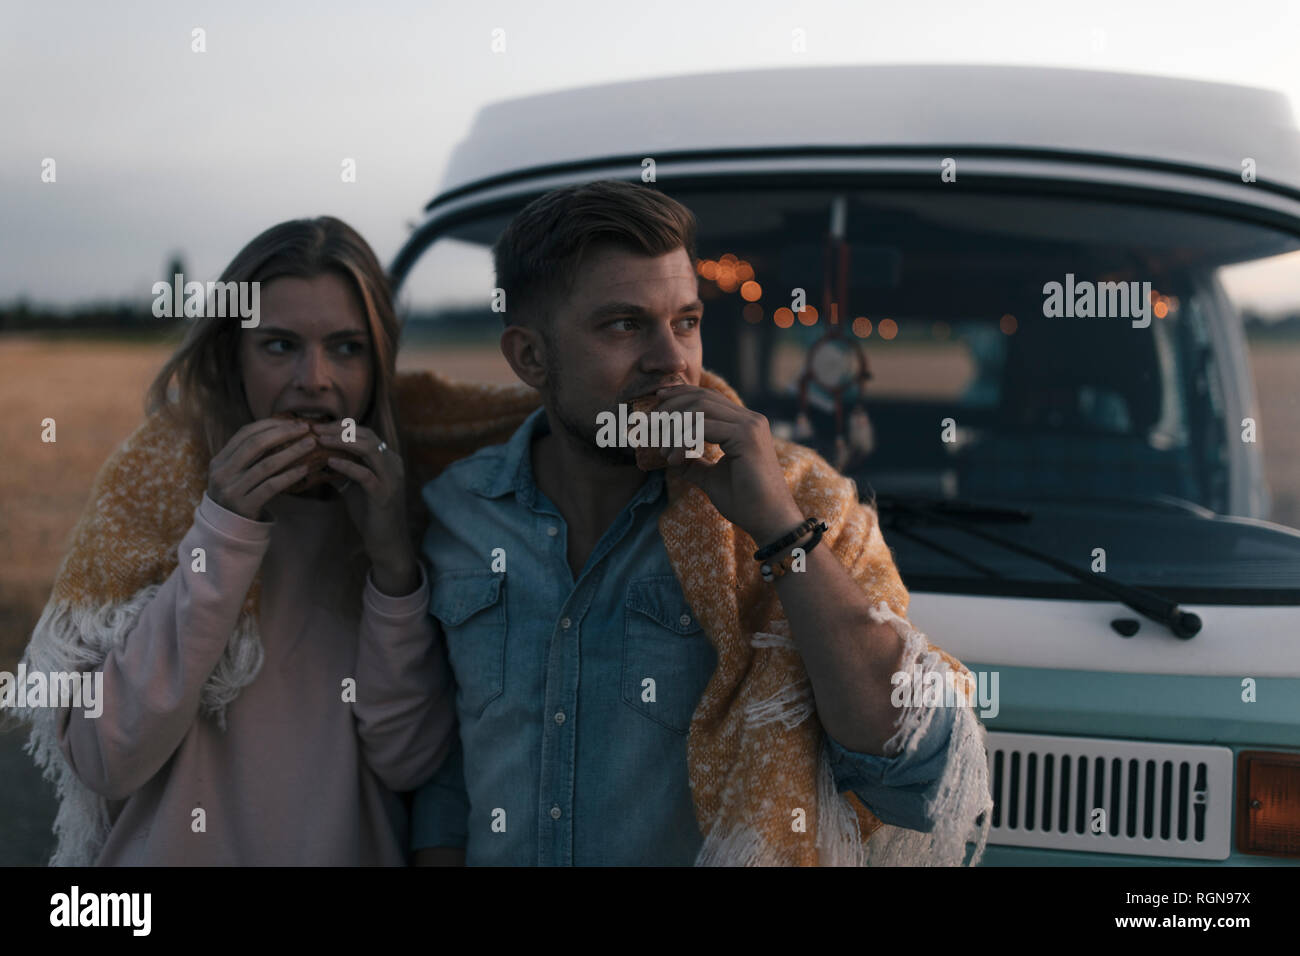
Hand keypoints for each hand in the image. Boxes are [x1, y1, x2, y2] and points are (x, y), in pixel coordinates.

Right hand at [207, 417, 317, 520]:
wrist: (227, 528)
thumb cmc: (239, 494)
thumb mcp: (235, 472)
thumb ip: (249, 454)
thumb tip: (282, 428)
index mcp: (219, 460)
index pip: (245, 433)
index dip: (270, 424)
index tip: (293, 421)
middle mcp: (223, 473)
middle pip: (255, 445)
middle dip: (283, 433)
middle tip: (305, 428)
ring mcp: (232, 490)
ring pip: (266, 465)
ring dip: (292, 452)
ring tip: (310, 444)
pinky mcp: (245, 505)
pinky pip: (272, 486)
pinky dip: (290, 475)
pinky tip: (305, 468)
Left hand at [314, 423, 418, 594]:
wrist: (386, 542)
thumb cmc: (370, 514)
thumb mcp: (355, 486)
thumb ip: (343, 470)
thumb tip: (318, 456)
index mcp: (388, 459)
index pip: (365, 433)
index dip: (341, 427)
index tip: (318, 427)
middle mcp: (393, 464)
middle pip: (366, 435)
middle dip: (338, 430)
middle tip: (315, 430)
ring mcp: (391, 478)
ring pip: (368, 449)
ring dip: (342, 442)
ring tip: (319, 441)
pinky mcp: (384, 494)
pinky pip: (365, 474)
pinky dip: (346, 465)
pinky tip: (329, 462)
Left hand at [652, 385, 803, 542]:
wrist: (769, 521)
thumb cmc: (745, 502)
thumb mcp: (711, 478)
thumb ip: (694, 464)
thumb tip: (670, 458)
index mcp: (745, 424)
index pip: (707, 398)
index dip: (680, 395)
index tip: (657, 401)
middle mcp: (750, 419)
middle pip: (701, 398)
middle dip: (670, 408)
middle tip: (650, 425)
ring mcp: (750, 426)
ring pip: (700, 409)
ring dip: (674, 427)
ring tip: (662, 450)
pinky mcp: (746, 437)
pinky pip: (703, 428)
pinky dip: (682, 441)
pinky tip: (673, 459)